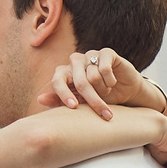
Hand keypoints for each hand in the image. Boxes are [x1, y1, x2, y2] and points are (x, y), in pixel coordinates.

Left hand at [47, 48, 162, 118]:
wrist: (126, 95)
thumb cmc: (100, 100)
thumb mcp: (80, 104)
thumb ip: (60, 101)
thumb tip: (40, 99)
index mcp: (66, 73)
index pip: (57, 80)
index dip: (63, 94)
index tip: (73, 107)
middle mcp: (75, 62)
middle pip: (79, 82)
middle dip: (93, 100)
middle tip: (105, 114)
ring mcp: (90, 55)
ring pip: (93, 76)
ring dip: (103, 90)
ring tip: (107, 91)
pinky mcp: (106, 53)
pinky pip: (104, 68)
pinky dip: (110, 80)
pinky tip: (113, 82)